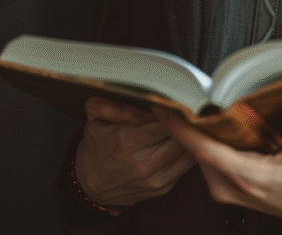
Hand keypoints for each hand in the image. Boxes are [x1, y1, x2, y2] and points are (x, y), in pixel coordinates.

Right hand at [75, 96, 195, 208]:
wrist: (92, 184)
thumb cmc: (98, 144)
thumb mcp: (94, 119)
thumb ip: (107, 104)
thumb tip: (130, 94)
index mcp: (124, 142)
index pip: (163, 121)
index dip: (172, 109)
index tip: (176, 98)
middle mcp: (141, 164)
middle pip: (177, 136)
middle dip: (183, 121)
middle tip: (187, 107)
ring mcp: (153, 180)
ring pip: (185, 151)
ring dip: (188, 135)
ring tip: (188, 121)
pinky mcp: (163, 187)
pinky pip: (186, 165)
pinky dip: (189, 150)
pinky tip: (186, 138)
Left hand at [154, 97, 281, 230]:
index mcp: (250, 178)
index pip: (205, 151)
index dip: (181, 128)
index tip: (165, 106)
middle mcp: (232, 187)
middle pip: (195, 150)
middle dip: (183, 121)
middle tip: (178, 88)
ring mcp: (228, 189)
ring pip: (198, 155)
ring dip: (192, 129)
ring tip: (190, 97)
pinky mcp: (229, 187)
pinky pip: (207, 159)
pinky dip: (202, 139)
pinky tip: (207, 118)